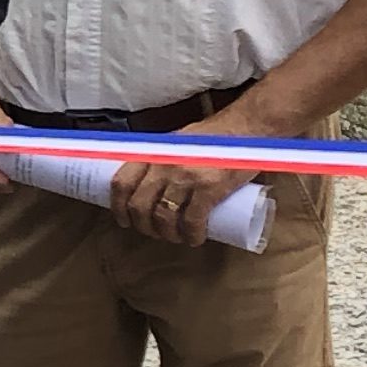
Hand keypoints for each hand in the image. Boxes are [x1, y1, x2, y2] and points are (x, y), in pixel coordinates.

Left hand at [107, 102, 263, 247]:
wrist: (248, 127)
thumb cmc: (215, 135)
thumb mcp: (178, 141)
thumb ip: (163, 159)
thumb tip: (149, 185)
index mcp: (154, 151)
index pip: (122, 182)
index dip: (119, 206)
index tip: (124, 219)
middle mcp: (164, 163)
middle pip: (139, 205)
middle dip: (143, 226)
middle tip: (154, 232)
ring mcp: (185, 176)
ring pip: (163, 217)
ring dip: (167, 235)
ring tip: (177, 236)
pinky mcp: (208, 189)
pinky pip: (191, 222)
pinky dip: (191, 236)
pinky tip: (195, 238)